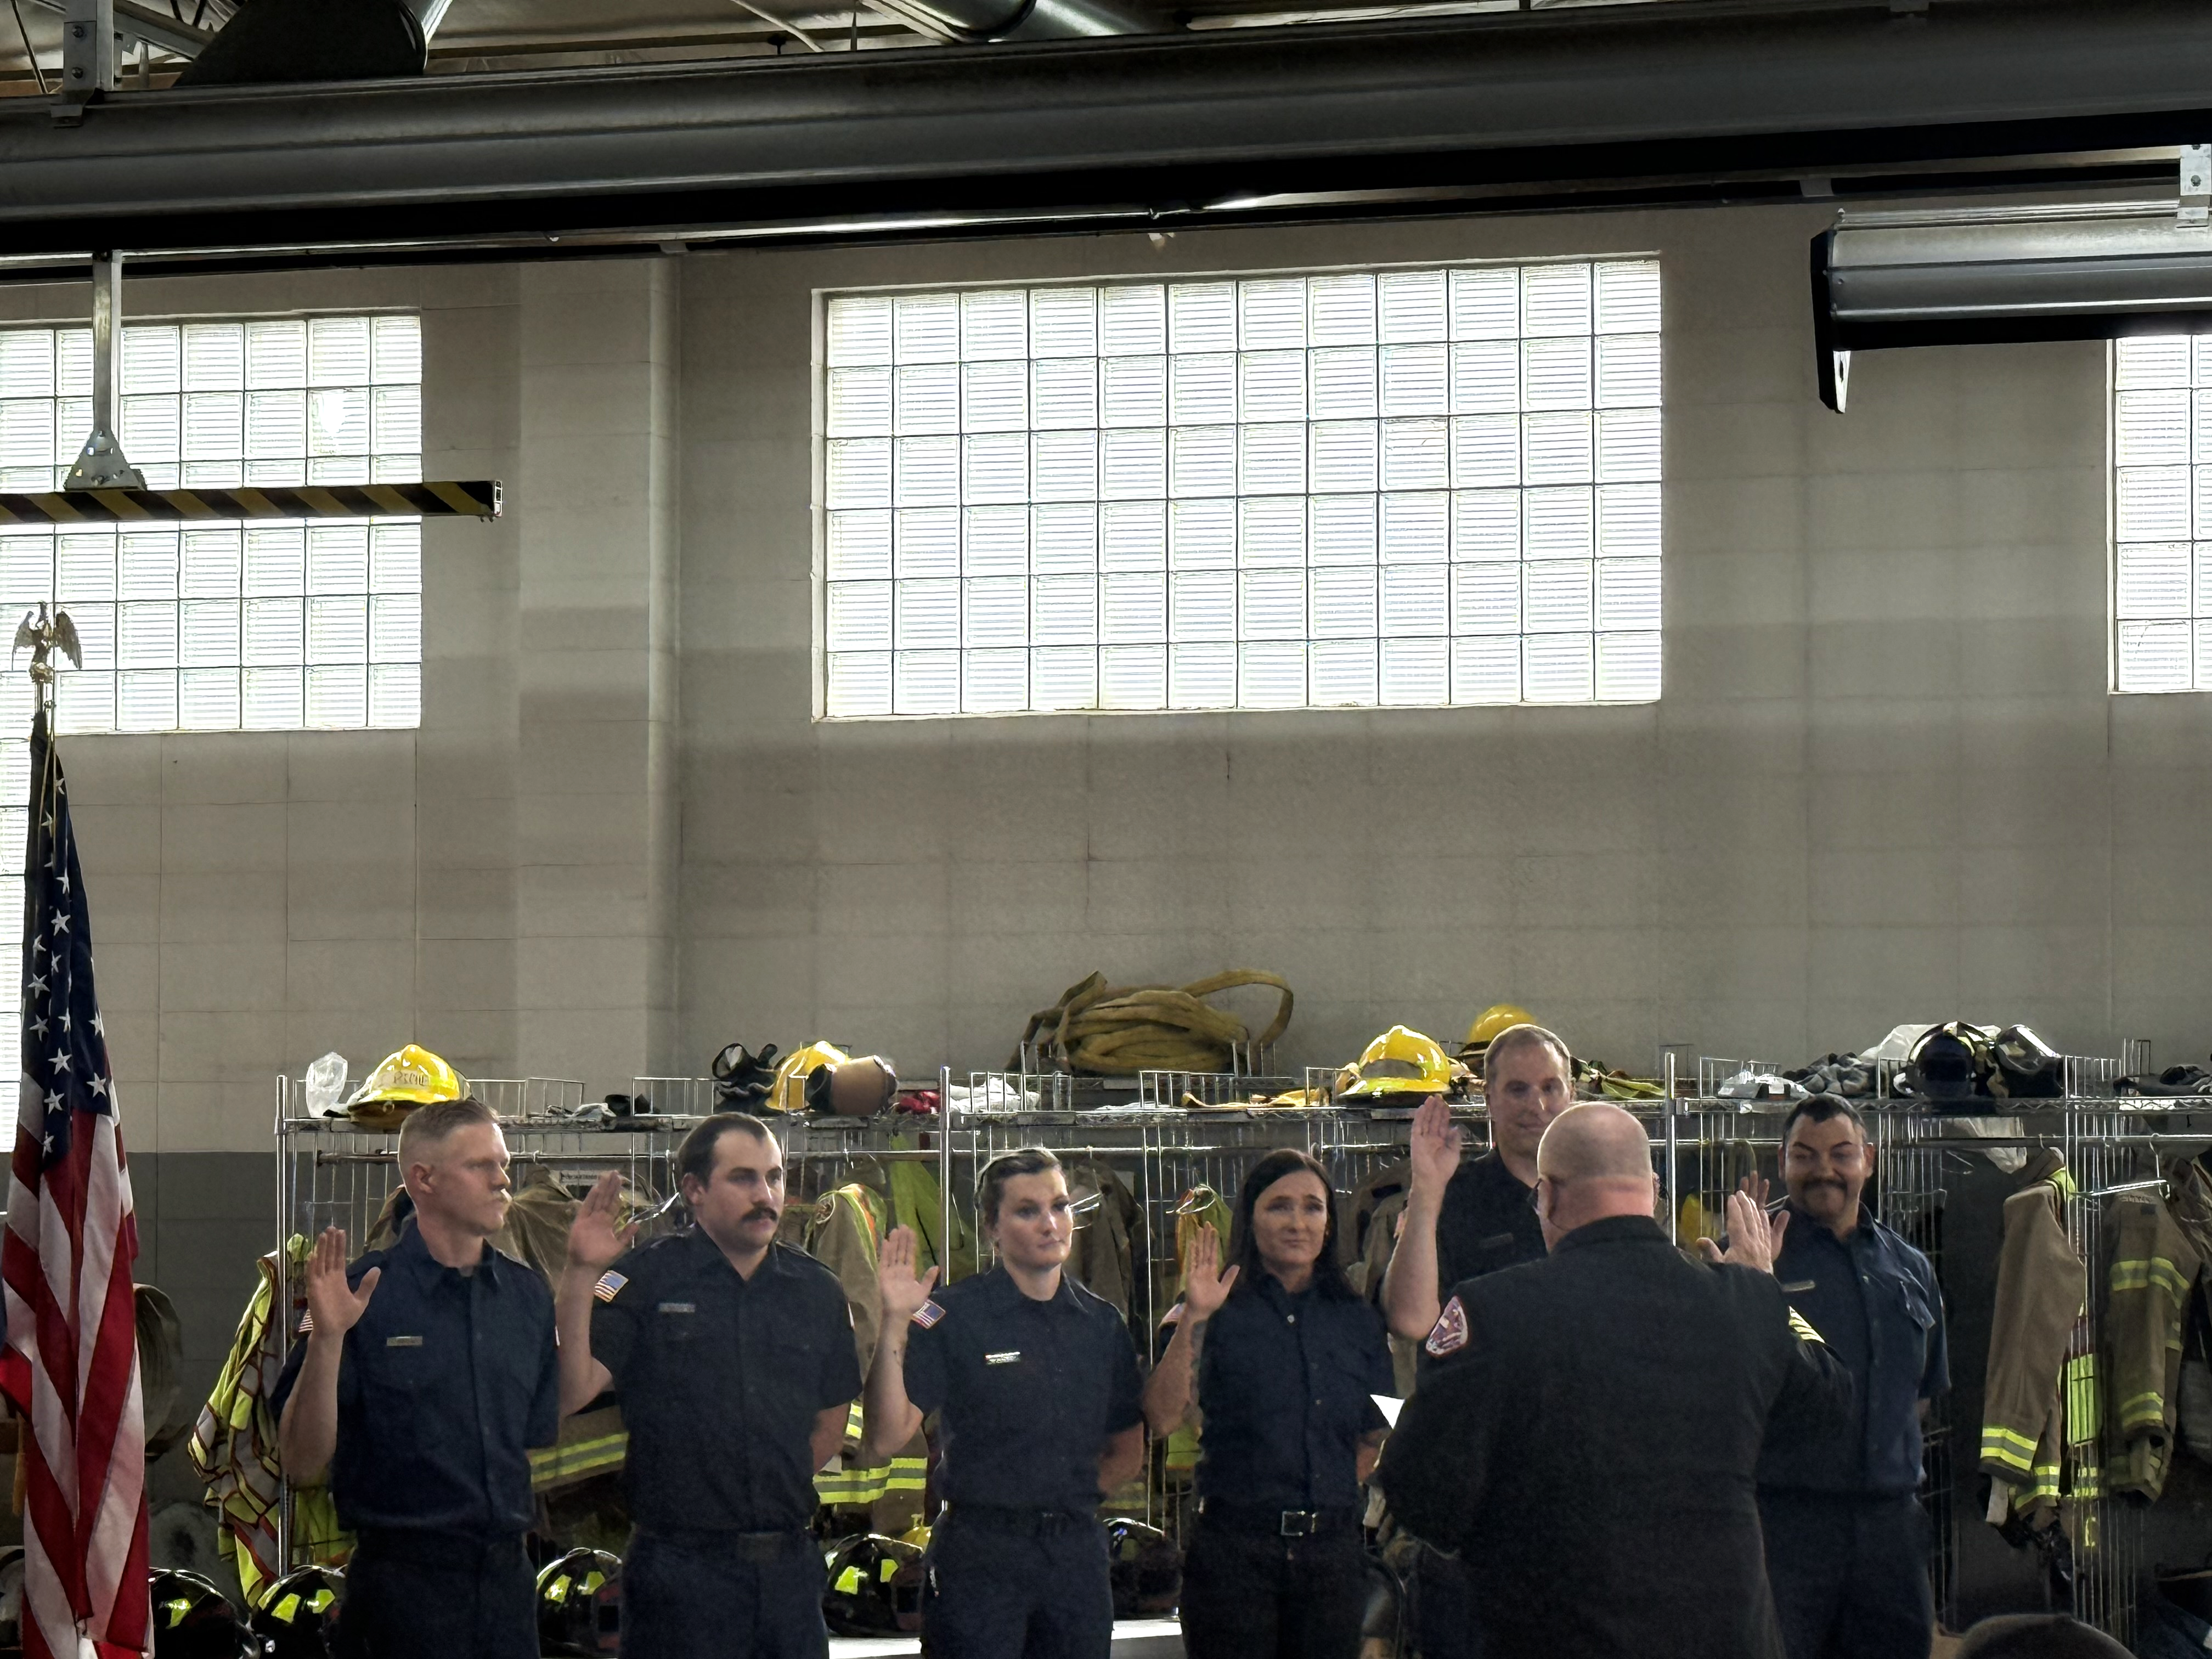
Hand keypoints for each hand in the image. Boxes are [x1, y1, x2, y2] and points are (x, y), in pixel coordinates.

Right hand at [304, 1226, 378, 1340]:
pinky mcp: (314, 1290)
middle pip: (329, 1256)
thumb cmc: (345, 1317)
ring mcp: (320, 1283)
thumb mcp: (361, 1299)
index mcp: (339, 1278)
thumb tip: (377, 1269)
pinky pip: (312, 1275)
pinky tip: (314, 1254)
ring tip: (323, 1235)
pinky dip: (312, 1265)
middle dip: (330, 1242)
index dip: (339, 1245)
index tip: (341, 1232)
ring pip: (320, 1262)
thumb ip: (368, 1285)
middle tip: (331, 1227)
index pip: (339, 1258)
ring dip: (321, 1249)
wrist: (334, 1331)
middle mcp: (328, 1278)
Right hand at [565, 1171, 636, 1273]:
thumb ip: (626, 1235)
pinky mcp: (581, 1222)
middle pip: (606, 1198)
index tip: (621, 1181)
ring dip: (602, 1188)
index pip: (613, 1204)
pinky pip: (586, 1208)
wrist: (586, 1266)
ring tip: (606, 1176)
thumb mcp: (618, 1246)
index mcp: (607, 1222)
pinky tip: (596, 1189)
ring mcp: (590, 1218)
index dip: (617, 1193)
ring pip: (597, 1200)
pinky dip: (591, 1199)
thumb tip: (637, 1224)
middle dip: (610, 1186)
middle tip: (615, 1173)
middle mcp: (599, 1218)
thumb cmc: (601, 1257)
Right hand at [877, 1225, 939, 1325]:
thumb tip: (936, 1266)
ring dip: (894, 1242)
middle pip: (901, 1251)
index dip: (911, 1243)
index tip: (911, 1231)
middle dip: (902, 1239)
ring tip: (896, 1229)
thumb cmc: (911, 1304)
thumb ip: (928, 1278)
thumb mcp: (924, 1291)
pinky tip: (886, 1242)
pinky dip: (885, 1252)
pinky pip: (884, 1261)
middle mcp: (900, 1269)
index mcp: (909, 1272)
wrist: (900, 1313)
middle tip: (903, 1225)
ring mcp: (891, 1271)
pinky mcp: (883, 1275)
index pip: (910, 1254)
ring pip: (893, 1253)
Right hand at [1179, 1227, 1238, 1321]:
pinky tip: (1192, 1243)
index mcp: (1212, 1271)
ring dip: (1200, 1241)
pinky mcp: (1191, 1274)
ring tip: (1200, 1229)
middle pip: (1206, 1249)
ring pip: (1199, 1252)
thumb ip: (1229, 1277)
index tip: (1214, 1231)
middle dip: (1206, 1237)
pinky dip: (1192, 1252)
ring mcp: (1197, 1270)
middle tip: (1207, 1223)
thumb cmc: (1211, 1302)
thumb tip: (1237, 1265)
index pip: (1213, 1253)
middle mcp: (1204, 1268)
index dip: (1214, 1242)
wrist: (1201, 1311)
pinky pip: (1192, 1261)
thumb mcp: (1224, 1289)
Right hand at [1408, 1094, 1462, 1200]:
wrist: (1432, 1179)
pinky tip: (1422, 1108)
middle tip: (1438, 1097)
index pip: (1442, 1124)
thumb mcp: (1454, 1153)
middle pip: (1434, 1120)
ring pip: (1426, 1120)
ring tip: (1431, 1098)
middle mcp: (1431, 1137)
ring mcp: (1423, 1138)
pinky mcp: (1416, 1140)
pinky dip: (1419, 1117)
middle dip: (1436, 1108)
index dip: (1444, 1114)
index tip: (1446, 1104)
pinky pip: (1417, 1126)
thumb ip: (1455, 1140)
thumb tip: (1456, 1127)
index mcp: (1441, 1141)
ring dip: (1428, 1109)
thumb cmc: (1444, 1168)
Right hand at [1695, 1186, 1789, 1273]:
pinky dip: (1766, 1221)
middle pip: (1749, 1219)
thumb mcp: (1720, 1267)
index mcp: (1740, 1244)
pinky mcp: (1768, 1251)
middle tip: (1741, 1193)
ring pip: (1759, 1223)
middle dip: (1745, 1204)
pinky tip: (1764, 1214)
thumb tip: (1699, 1239)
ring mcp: (1762, 1246)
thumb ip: (1711, 1252)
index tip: (1731, 1197)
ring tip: (1751, 1199)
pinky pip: (1767, 1232)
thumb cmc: (1736, 1279)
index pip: (1737, 1222)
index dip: (1734, 1209)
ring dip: (1755, 1209)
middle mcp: (1753, 1242)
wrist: (1756, 1292)